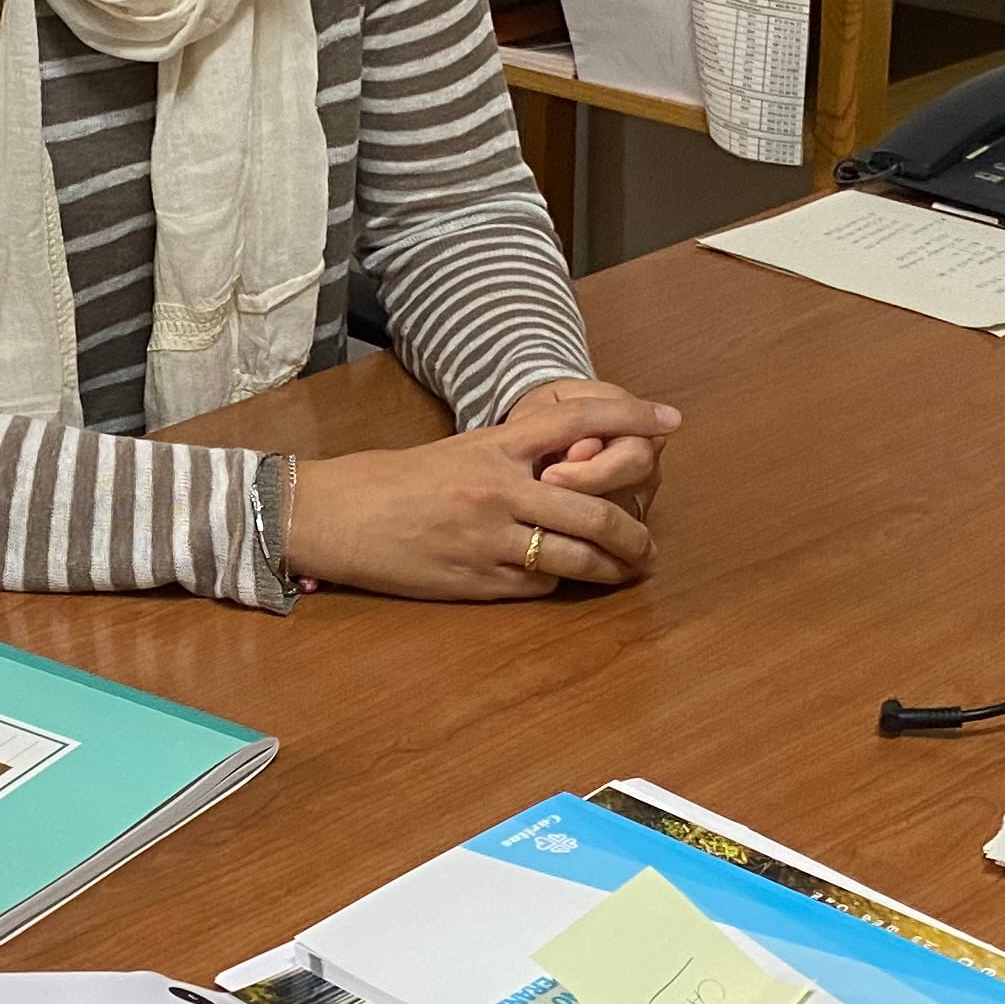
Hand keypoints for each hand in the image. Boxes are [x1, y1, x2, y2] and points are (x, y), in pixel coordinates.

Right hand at [284, 386, 679, 600]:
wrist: (333, 516)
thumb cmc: (391, 481)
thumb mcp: (456, 452)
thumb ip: (512, 461)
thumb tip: (565, 476)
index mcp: (495, 446)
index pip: (579, 422)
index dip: (631, 419)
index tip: (670, 422)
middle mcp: (499, 490)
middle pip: (595, 511)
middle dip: (634, 534)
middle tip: (650, 548)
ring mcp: (490, 539)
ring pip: (575, 557)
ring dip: (609, 569)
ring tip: (625, 573)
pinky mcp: (477, 581)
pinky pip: (538, 584)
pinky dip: (554, 581)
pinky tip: (552, 578)